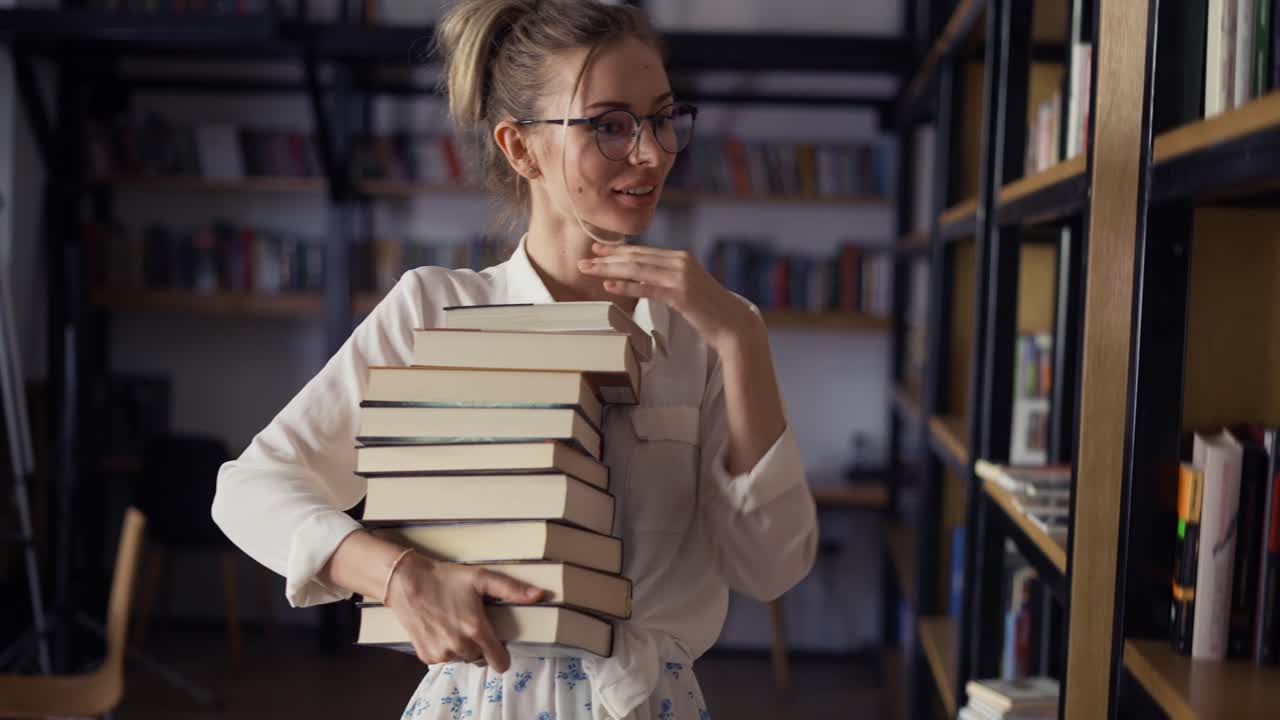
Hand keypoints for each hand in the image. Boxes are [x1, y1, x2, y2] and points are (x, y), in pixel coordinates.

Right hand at [384, 552, 544, 671]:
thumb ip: (512, 589)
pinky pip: (444, 659)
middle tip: (470, 622)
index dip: (502, 655)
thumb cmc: (446, 578)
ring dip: (461, 647)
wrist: (406, 581)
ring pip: (462, 659)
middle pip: (480, 658)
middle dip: (479, 645)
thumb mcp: (481, 578)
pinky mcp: (425, 655)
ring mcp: (441, 654)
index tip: (497, 643)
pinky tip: (440, 628)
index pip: (500, 663)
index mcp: (477, 631)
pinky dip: (444, 648)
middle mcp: (460, 647)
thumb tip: (541, 595)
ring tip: (453, 622)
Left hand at [578, 242, 763, 351]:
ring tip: (589, 270)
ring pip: (637, 269)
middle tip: (584, 259)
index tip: (598, 250)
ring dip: (609, 269)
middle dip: (608, 257)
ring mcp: (681, 277)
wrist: (734, 324)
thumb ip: (669, 279)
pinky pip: (647, 288)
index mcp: (681, 258)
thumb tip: (645, 279)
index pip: (643, 251)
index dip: (618, 250)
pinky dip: (626, 286)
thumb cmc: (710, 311)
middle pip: (636, 256)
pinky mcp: (680, 294)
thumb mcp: (688, 288)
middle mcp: (681, 262)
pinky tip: (610, 285)